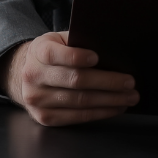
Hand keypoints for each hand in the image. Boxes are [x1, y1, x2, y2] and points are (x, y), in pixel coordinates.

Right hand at [0, 31, 137, 126]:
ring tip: (129, 97)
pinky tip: (115, 107)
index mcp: (38, 51)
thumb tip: (112, 49)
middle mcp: (33, 75)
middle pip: (75, 80)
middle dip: (107, 82)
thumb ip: (78, 42)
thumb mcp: (60, 40)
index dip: (76, 56)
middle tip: (130, 82)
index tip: (97, 58)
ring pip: (79, 101)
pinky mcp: (44, 117)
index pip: (55, 54)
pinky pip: (77, 117)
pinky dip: (100, 113)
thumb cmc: (54, 54)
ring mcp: (37, 99)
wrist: (28, 73)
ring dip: (109, 100)